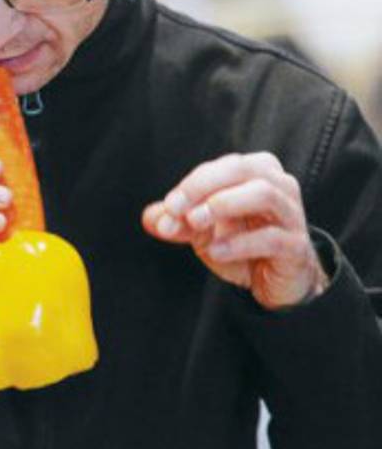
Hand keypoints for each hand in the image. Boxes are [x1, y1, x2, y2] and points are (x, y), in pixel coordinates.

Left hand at [142, 152, 327, 308]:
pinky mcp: (296, 246)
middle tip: (178, 210)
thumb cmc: (240, 243)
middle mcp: (279, 185)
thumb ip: (176, 221)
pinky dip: (238, 242)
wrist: (274, 281)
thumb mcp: (202, 230)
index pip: (221, 166)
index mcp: (256, 171)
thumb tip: (151, 219)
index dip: (192, 184)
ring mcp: (292, 215)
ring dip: (223, 205)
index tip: (169, 206)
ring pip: (264, 194)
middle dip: (204, 186)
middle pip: (243, 169)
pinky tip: (215, 251)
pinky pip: (271, 237)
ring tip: (196, 222)